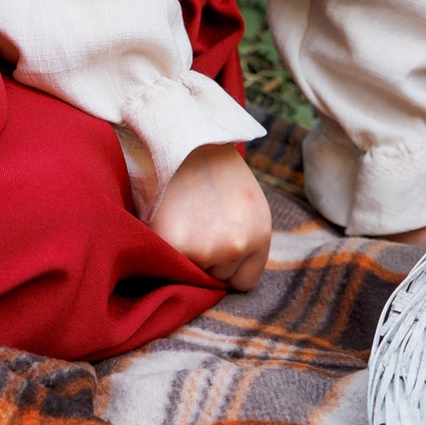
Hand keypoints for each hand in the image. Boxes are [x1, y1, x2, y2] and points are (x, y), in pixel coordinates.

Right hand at [150, 141, 272, 289]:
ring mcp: (204, 249)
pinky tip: (170, 223)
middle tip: (199, 225)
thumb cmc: (216, 174)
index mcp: (259, 236)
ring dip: (187, 256)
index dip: (229, 268)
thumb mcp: (250, 207)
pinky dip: (165, 250)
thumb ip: (247, 242)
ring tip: (185, 221)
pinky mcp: (174, 245)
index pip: (244, 283)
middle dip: (208, 260)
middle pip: (217, 280)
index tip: (219, 249)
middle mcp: (236, 246)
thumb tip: (230, 280)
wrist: (185, 141)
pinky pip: (169, 265)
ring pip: (192, 273)